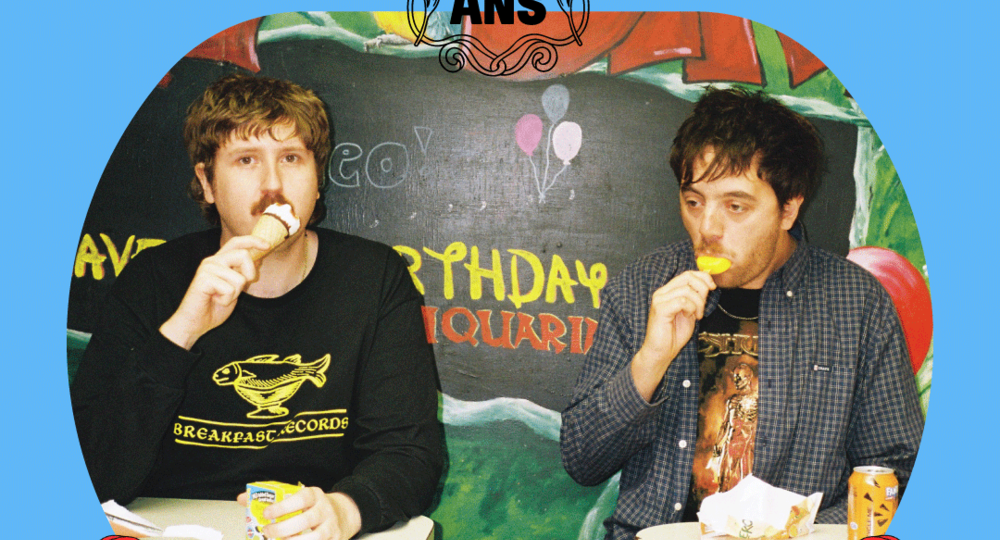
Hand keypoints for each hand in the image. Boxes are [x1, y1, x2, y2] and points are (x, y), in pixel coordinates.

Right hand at [159, 235, 271, 349]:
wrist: (195, 323)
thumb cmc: (214, 306)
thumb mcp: (235, 288)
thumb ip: (242, 273)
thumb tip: (258, 258)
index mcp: (219, 261)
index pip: (236, 242)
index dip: (253, 241)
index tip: (267, 245)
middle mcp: (212, 261)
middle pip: (243, 255)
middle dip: (249, 274)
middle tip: (237, 289)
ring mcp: (207, 269)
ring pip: (239, 278)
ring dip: (234, 294)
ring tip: (220, 297)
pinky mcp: (203, 279)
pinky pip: (229, 289)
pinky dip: (226, 300)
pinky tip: (215, 300)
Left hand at [238, 487, 361, 539]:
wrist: (343, 514)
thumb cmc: (313, 507)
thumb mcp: (297, 497)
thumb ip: (272, 498)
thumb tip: (243, 498)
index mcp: (315, 495)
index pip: (301, 498)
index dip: (284, 506)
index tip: (267, 512)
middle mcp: (325, 510)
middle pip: (307, 520)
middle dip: (285, 528)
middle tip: (268, 531)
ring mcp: (332, 527)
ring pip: (316, 537)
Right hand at [631, 270, 714, 400]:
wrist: (661, 352)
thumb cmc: (673, 334)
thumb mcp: (690, 312)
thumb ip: (696, 298)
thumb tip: (707, 285)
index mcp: (668, 291)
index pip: (687, 274)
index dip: (703, 277)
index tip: (712, 287)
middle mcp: (662, 292)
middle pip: (687, 277)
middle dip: (702, 288)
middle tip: (704, 305)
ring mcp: (660, 300)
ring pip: (687, 290)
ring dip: (698, 303)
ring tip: (696, 315)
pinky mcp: (660, 309)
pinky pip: (682, 301)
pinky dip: (691, 309)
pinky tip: (689, 317)